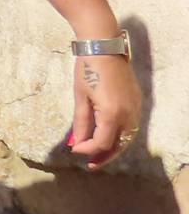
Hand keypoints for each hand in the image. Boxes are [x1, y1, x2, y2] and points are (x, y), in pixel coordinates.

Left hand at [67, 51, 144, 170]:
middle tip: (90, 165)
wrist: (104, 48)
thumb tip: (76, 143)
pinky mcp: (138, 103)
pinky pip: (131, 127)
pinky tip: (109, 139)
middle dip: (104, 156)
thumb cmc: (87, 70)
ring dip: (114, 148)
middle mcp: (128, 115)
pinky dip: (121, 136)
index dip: (87, 150)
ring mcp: (136, 109)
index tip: (75, 150)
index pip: (101, 143)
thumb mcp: (80, 97)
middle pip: (118, 145)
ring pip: (127, 138)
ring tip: (99, 156)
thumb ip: (81, 122)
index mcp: (111, 114)